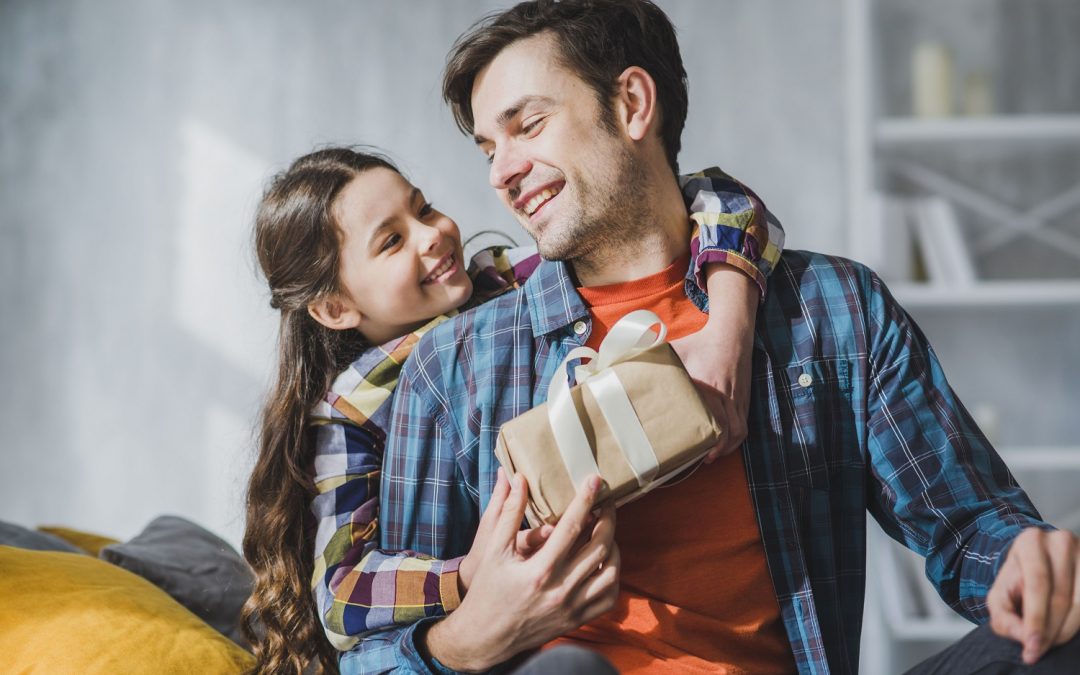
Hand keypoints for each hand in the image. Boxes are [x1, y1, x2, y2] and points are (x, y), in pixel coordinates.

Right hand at [422, 469, 619, 671]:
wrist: (486, 636)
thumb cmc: (488, 589)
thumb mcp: (493, 550)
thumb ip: (508, 512)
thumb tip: (518, 478)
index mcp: (539, 571)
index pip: (571, 527)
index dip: (586, 500)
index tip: (595, 480)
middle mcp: (560, 590)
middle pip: (599, 547)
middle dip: (607, 518)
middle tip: (606, 501)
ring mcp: (572, 608)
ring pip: (610, 572)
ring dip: (613, 545)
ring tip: (605, 529)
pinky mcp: (577, 620)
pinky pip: (609, 597)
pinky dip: (613, 575)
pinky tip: (604, 560)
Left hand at [669, 265, 757, 461]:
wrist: (732, 333)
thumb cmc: (699, 343)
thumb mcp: (675, 349)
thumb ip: (651, 356)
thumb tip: (623, 366)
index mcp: (708, 386)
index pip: (710, 416)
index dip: (706, 437)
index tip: (695, 451)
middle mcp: (725, 395)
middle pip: (728, 429)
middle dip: (717, 448)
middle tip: (701, 460)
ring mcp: (737, 398)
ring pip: (739, 429)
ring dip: (728, 446)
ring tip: (713, 456)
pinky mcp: (744, 398)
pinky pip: (745, 423)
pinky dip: (737, 437)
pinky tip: (726, 444)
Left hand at [987, 527, 1079, 663]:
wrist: (1038, 563)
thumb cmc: (1018, 581)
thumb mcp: (1000, 594)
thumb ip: (1003, 616)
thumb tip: (1023, 637)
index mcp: (1030, 542)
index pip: (1037, 584)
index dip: (1036, 619)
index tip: (1032, 646)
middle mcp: (1060, 542)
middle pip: (1060, 596)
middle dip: (1049, 630)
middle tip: (1039, 650)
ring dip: (1066, 629)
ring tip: (1051, 643)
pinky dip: (1078, 622)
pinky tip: (1065, 631)